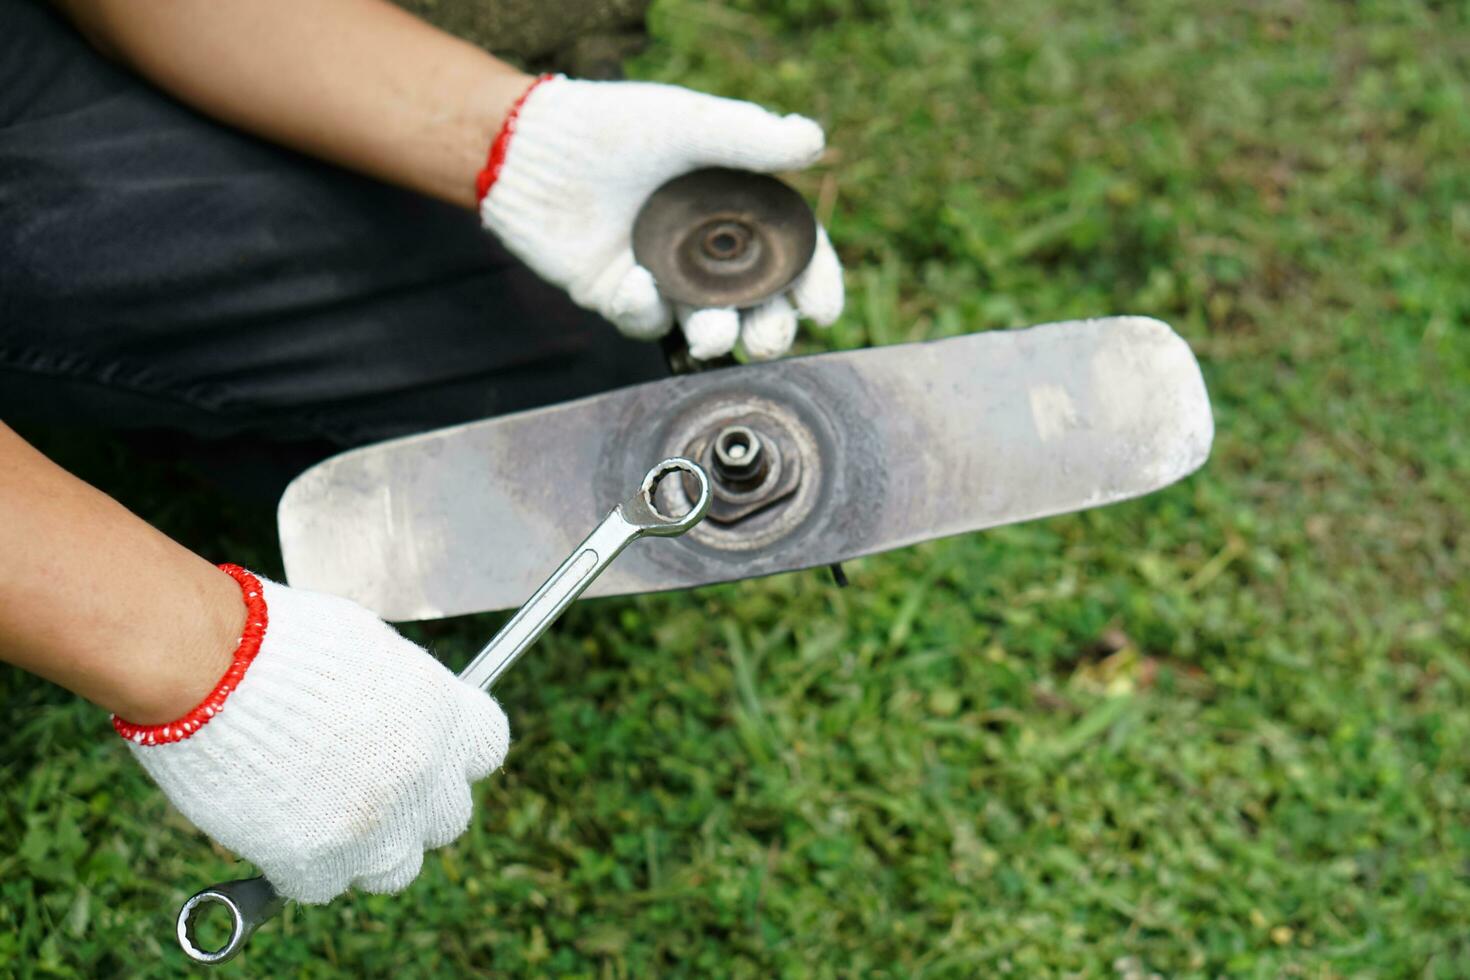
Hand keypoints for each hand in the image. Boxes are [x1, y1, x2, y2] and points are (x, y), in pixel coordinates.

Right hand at [117, 567, 507, 903]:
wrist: (209, 663)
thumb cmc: (276, 640)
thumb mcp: (366, 649)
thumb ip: (398, 698)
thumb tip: (402, 718)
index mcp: (439, 710)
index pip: (486, 748)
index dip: (451, 754)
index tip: (424, 754)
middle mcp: (422, 770)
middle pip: (448, 817)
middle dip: (411, 808)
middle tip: (361, 787)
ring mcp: (375, 821)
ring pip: (395, 867)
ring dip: (365, 850)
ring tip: (315, 812)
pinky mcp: (317, 859)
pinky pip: (323, 886)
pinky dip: (299, 866)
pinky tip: (271, 827)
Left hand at [479, 76, 844, 360]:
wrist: (531, 146)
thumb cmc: (615, 126)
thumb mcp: (688, 123)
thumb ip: (749, 138)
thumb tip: (814, 142)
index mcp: (738, 208)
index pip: (793, 253)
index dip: (813, 281)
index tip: (823, 309)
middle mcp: (709, 250)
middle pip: (758, 303)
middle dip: (771, 328)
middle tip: (771, 338)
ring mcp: (666, 278)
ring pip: (705, 324)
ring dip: (718, 336)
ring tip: (717, 334)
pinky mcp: (621, 296)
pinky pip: (643, 320)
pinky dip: (646, 310)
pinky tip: (638, 284)